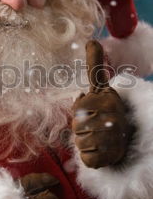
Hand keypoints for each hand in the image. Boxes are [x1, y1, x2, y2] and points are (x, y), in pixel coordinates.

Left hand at [72, 40, 133, 168]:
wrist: (122, 140)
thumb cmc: (105, 111)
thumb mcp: (100, 88)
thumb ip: (95, 66)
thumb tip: (91, 40)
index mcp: (109, 100)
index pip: (78, 108)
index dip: (79, 110)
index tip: (93, 109)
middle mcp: (113, 118)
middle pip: (76, 126)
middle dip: (79, 127)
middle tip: (93, 126)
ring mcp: (113, 139)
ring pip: (79, 141)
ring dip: (83, 141)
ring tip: (97, 137)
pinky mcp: (110, 157)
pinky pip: (86, 157)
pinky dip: (88, 156)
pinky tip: (99, 150)